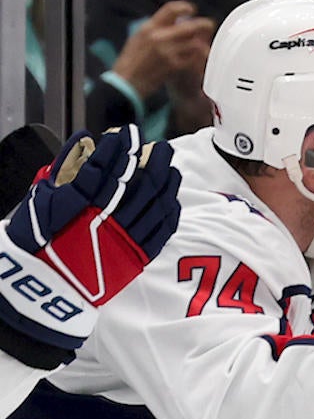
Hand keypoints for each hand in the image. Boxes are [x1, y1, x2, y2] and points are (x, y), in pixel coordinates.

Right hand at [0, 126, 180, 367]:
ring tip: (171, 166)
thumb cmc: (37, 239)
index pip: (105, 166)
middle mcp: (105, 217)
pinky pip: (161, 230)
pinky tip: (173, 198)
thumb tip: (84, 139)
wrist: (43, 286)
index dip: (118, 147)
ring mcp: (124, 238)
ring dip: (166, 182)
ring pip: (154, 204)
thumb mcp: (40, 199)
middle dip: (150, 160)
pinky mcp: (136, 258)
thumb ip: (64, 169)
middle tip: (160, 145)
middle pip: (138, 182)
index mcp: (78, 202)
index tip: (127, 132)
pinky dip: (170, 211)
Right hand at [111, 1, 215, 99]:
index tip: (192, 9)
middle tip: (209, 25)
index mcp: (149, 28)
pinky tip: (200, 58)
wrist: (127, 81)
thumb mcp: (138, 38)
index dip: (185, 7)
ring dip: (202, 44)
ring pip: (195, 43)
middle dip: (203, 25)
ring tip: (205, 45)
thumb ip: (154, 28)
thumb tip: (172, 20)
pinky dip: (199, 58)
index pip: (171, 10)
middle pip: (190, 26)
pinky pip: (194, 59)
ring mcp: (167, 52)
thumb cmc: (131, 60)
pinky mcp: (174, 66)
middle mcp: (159, 38)